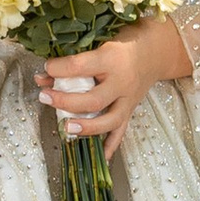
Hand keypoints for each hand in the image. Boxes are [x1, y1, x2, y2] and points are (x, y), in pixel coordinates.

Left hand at [34, 15, 188, 151]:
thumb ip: (73, 59)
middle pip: (94, 99)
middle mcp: (122, 82)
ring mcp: (128, 100)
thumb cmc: (124, 42)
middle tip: (45, 98)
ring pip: (108, 120)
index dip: (59, 68)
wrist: (156, 51)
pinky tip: (98, 159)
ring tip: (66, 128)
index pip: (81, 66)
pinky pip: (120, 132)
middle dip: (66, 101)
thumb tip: (43, 77)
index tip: (46, 68)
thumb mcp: (99, 41)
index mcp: (113, 58)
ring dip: (86, 127)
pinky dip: (109, 147)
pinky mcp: (130, 111)